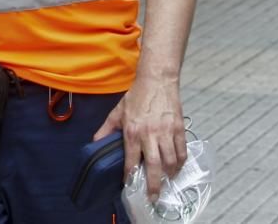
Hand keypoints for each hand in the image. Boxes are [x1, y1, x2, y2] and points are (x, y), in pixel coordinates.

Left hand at [92, 75, 185, 202]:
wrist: (157, 80)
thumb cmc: (136, 96)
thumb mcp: (117, 112)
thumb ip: (106, 129)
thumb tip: (95, 143)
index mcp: (132, 131)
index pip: (131, 160)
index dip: (130, 176)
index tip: (130, 185)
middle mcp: (149, 134)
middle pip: (154, 166)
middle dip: (154, 185)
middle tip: (152, 197)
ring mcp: (166, 132)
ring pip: (171, 161)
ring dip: (169, 175)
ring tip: (166, 181)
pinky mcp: (178, 128)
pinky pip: (182, 151)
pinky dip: (180, 163)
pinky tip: (176, 167)